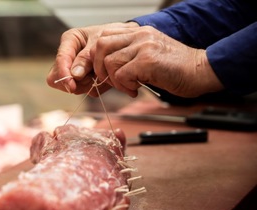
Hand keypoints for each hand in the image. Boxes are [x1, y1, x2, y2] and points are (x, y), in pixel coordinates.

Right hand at [46, 22, 138, 96]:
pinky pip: (87, 90)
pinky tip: (104, 77)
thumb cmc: (112, 37)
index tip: (71, 85)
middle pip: (59, 78)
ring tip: (102, 73)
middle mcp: (69, 57)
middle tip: (93, 76)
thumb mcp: (100, 42)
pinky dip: (97, 86)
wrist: (126, 42)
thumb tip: (75, 75)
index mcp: (69, 41)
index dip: (63, 74)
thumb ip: (86, 58)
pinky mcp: (85, 81)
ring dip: (88, 84)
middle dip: (76, 82)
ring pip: (74, 87)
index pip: (60, 60)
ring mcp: (76, 71)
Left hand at [90, 25, 223, 97]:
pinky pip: (122, 74)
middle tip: (112, 81)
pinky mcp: (148, 60)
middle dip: (100, 67)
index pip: (104, 37)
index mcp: (138, 32)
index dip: (98, 57)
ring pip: (109, 61)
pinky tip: (137, 89)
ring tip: (129, 86)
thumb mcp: (148, 56)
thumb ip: (128, 58)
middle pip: (101, 45)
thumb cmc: (175, 68)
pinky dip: (125, 86)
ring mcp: (144, 46)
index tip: (105, 73)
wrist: (201, 71)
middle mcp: (139, 35)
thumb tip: (104, 72)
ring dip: (114, 80)